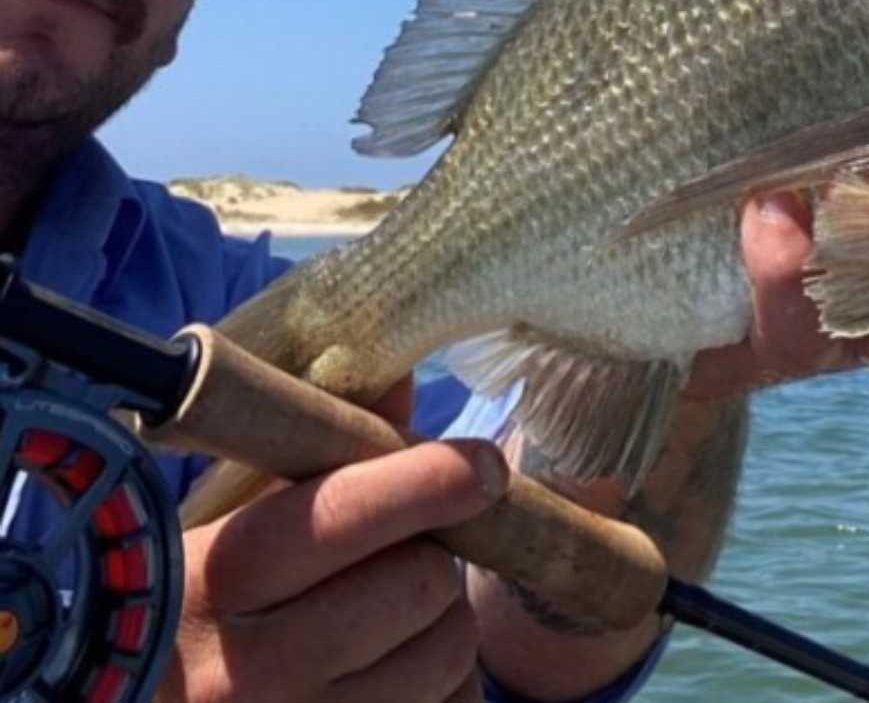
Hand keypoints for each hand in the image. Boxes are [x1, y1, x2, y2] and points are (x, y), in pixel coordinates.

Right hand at [159, 382, 500, 702]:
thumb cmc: (198, 603)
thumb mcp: (233, 523)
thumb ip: (319, 450)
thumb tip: (400, 378)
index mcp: (219, 576)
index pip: (347, 514)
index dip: (432, 480)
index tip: (487, 465)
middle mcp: (251, 668)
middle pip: (419, 583)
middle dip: (431, 558)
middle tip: (406, 557)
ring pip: (447, 651)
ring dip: (444, 623)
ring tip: (395, 618)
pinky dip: (443, 685)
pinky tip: (394, 674)